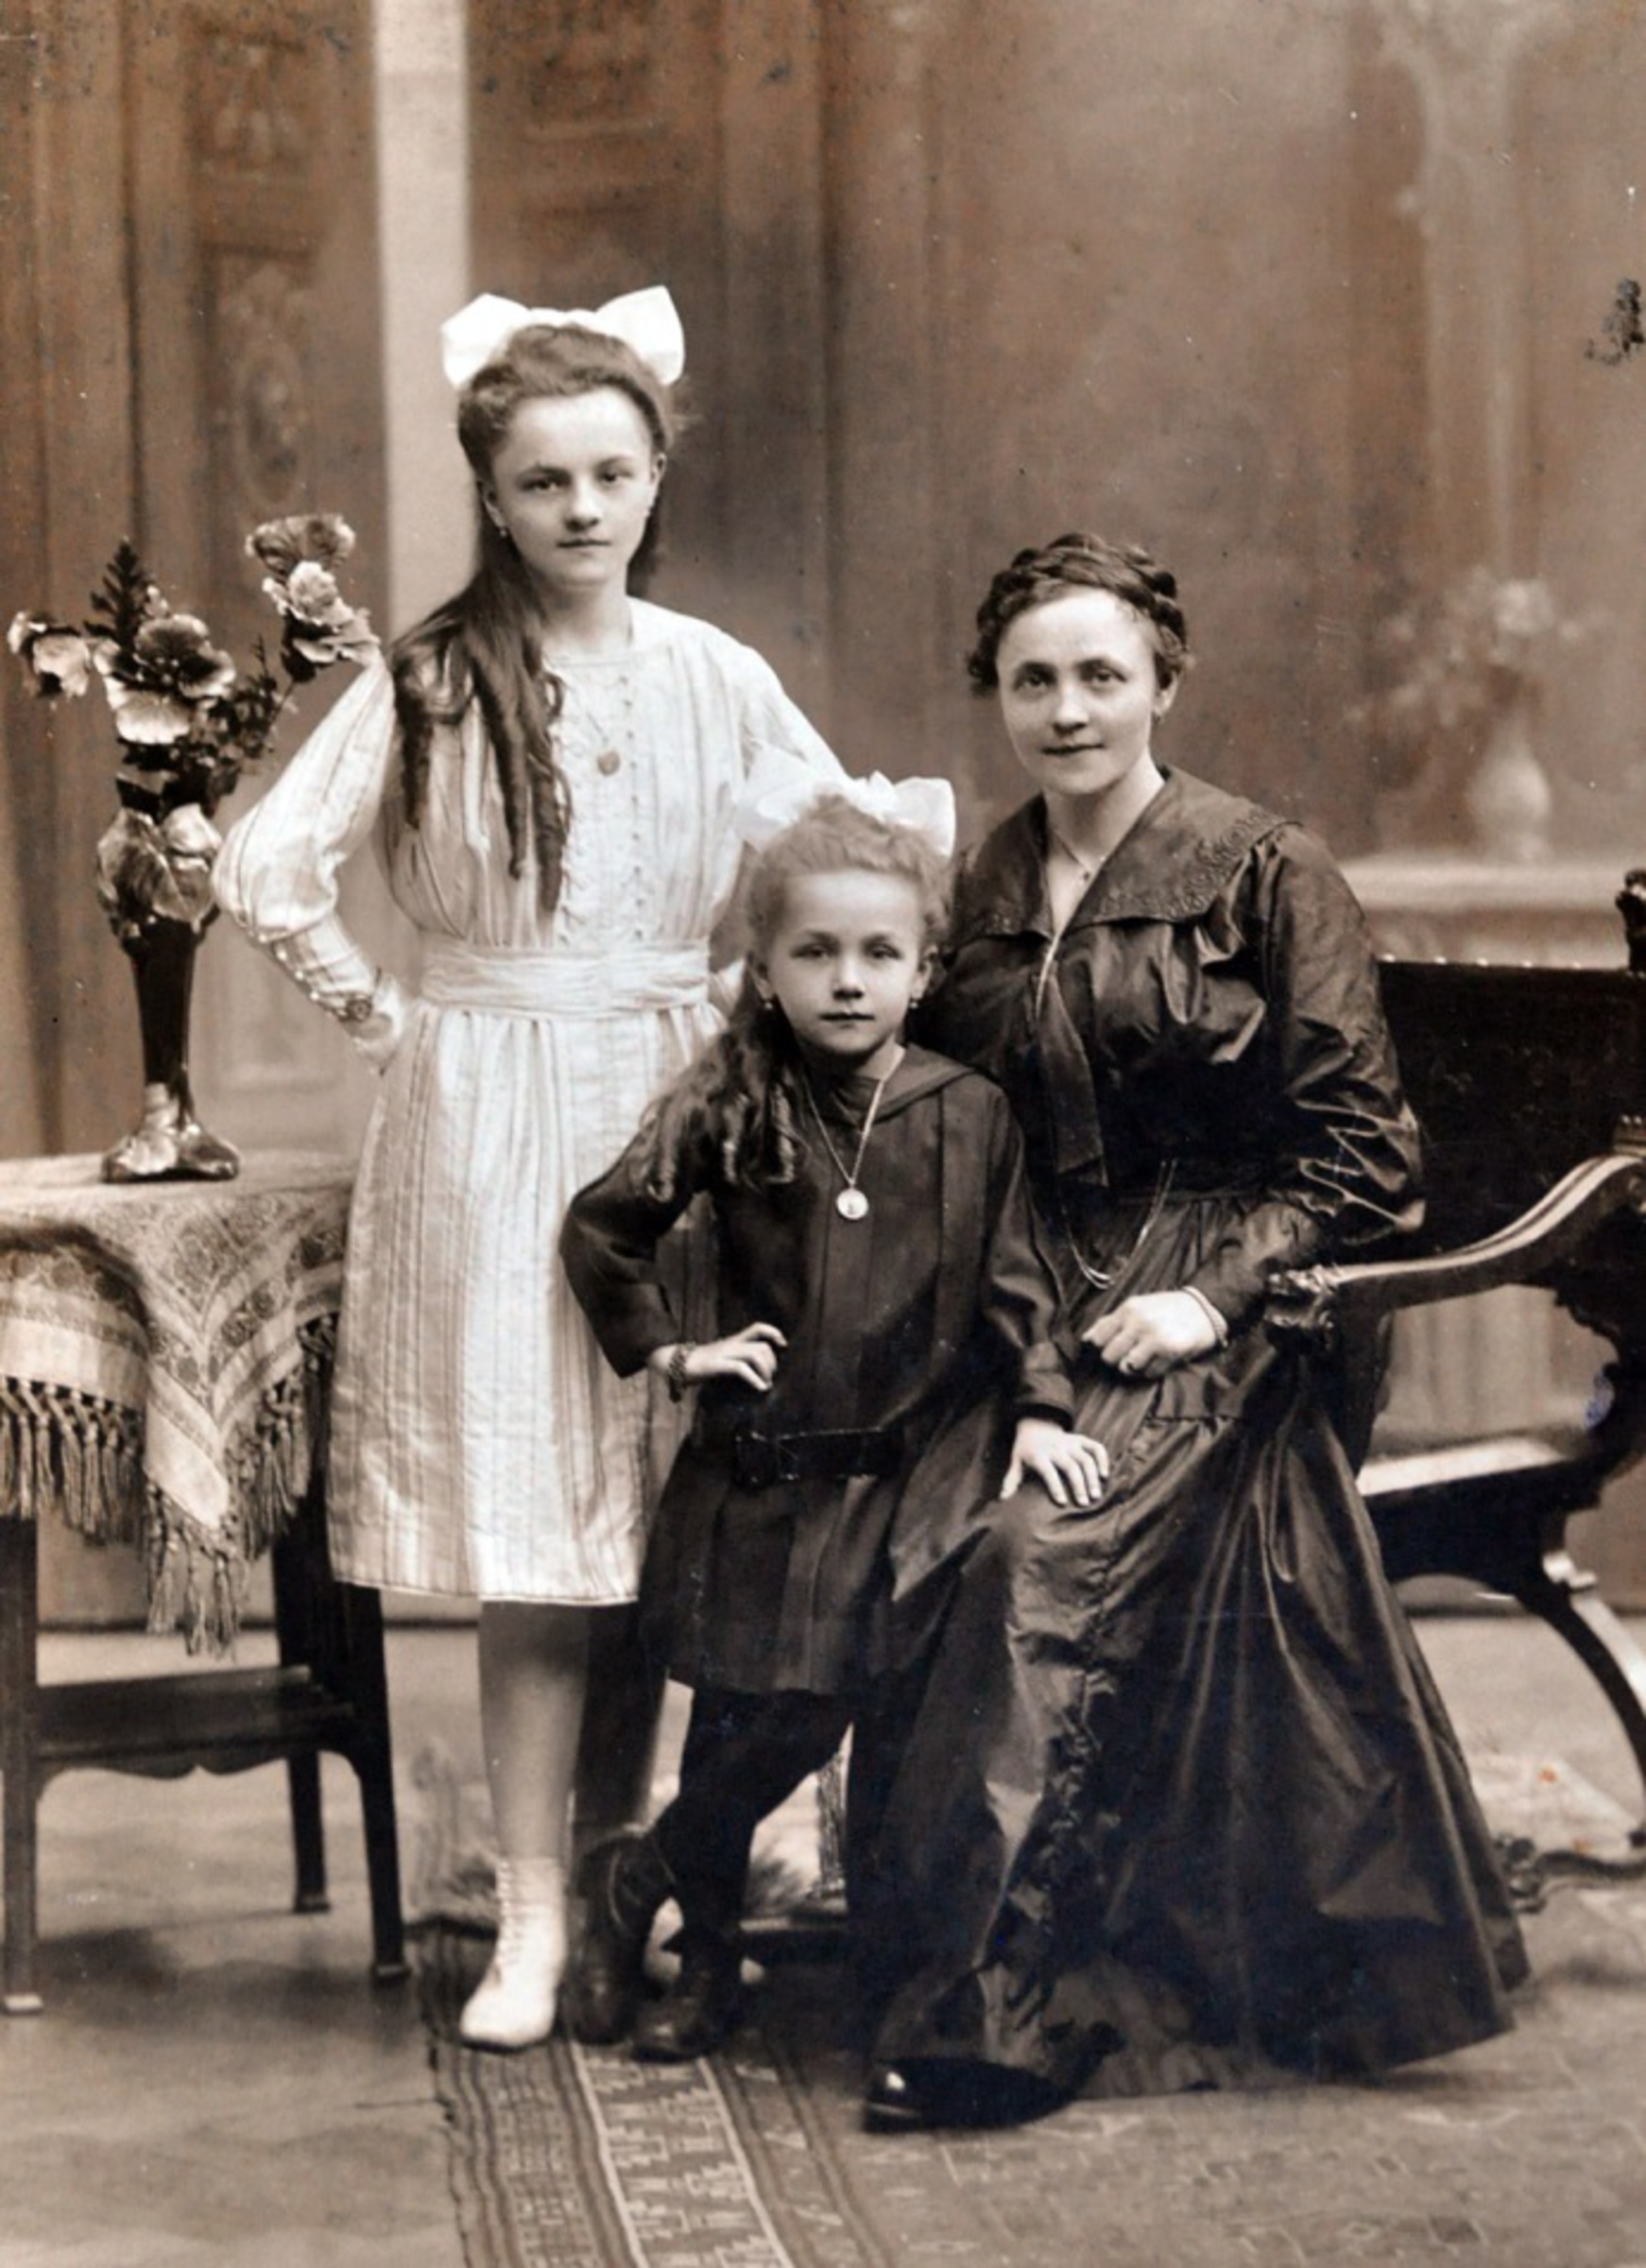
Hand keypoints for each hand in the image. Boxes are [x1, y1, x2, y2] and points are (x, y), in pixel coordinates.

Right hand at [655, 1322, 786, 1394]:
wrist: (672, 1364)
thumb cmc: (697, 1365)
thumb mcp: (720, 1359)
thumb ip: (735, 1362)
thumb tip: (753, 1376)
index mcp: (732, 1341)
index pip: (757, 1328)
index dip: (773, 1333)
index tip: (783, 1345)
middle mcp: (730, 1344)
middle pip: (762, 1345)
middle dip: (772, 1363)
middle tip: (770, 1378)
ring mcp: (724, 1353)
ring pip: (755, 1354)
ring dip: (766, 1371)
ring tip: (766, 1384)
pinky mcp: (716, 1365)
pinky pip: (741, 1368)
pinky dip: (755, 1379)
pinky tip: (760, 1388)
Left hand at [1001, 1418, 1108, 1507]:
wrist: (1035, 1424)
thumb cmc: (1026, 1449)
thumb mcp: (1016, 1461)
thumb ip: (1011, 1480)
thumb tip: (1003, 1499)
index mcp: (1039, 1454)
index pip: (1048, 1471)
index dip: (1055, 1486)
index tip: (1062, 1502)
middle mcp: (1056, 1447)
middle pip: (1071, 1466)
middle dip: (1078, 1485)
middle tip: (1084, 1503)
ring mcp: (1070, 1442)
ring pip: (1085, 1459)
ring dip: (1092, 1477)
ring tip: (1095, 1496)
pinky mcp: (1080, 1439)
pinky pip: (1095, 1447)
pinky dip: (1102, 1460)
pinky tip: (1105, 1476)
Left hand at [1083, 1290, 1220, 1379]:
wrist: (1204, 1308)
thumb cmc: (1166, 1309)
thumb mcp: (1137, 1306)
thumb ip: (1111, 1322)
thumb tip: (1086, 1339)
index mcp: (1127, 1309)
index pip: (1096, 1339)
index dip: (1100, 1348)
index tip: (1109, 1349)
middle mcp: (1138, 1322)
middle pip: (1108, 1357)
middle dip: (1116, 1360)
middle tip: (1129, 1355)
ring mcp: (1155, 1337)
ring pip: (1126, 1368)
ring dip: (1134, 1368)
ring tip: (1144, 1359)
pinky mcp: (1170, 1351)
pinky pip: (1149, 1374)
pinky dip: (1152, 1371)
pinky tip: (1160, 1360)